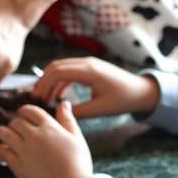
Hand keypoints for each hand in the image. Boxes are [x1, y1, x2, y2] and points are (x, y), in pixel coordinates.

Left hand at [0, 102, 92, 177]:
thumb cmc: (78, 164)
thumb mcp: (76, 138)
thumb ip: (67, 119)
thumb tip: (64, 103)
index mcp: (49, 127)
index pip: (30, 110)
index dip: (24, 111)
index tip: (23, 115)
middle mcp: (34, 136)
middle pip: (15, 121)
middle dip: (15, 123)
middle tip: (17, 129)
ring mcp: (23, 150)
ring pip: (3, 133)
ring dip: (3, 132)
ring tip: (6, 136)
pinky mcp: (17, 165)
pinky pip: (1, 151)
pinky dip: (2, 148)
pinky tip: (6, 150)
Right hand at [31, 57, 160, 117]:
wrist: (141, 91)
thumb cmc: (123, 100)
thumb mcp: (99, 109)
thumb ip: (78, 112)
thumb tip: (58, 114)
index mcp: (89, 71)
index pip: (58, 72)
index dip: (44, 84)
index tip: (37, 99)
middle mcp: (87, 63)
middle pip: (55, 66)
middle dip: (43, 81)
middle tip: (36, 98)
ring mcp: (88, 63)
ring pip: (61, 67)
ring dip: (50, 80)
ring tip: (44, 97)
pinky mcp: (90, 68)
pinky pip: (69, 70)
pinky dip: (59, 81)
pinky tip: (57, 95)